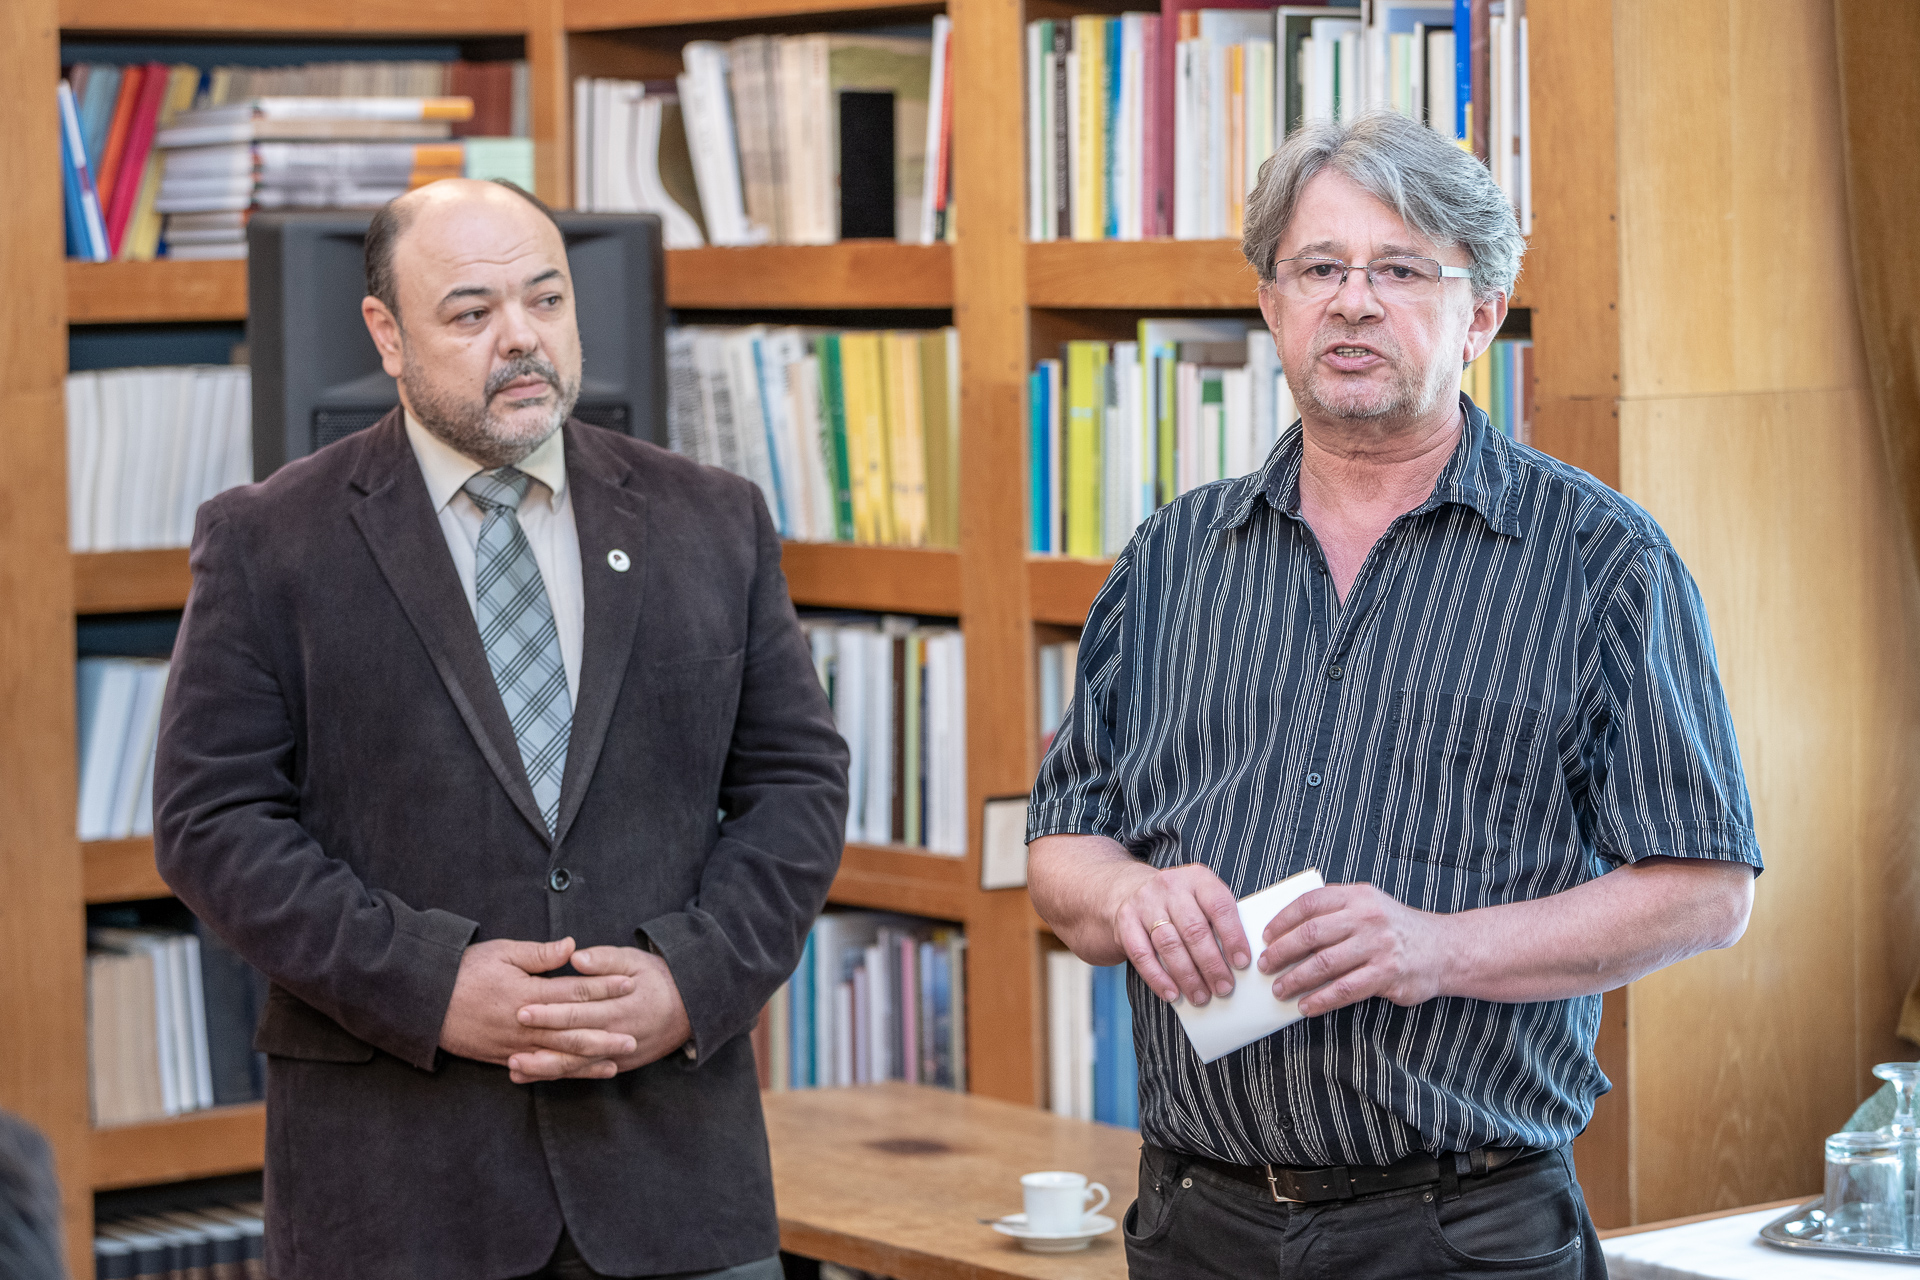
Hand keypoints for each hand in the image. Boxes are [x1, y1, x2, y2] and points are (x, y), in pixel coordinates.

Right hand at [438, 937, 638, 1074]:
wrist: (425, 1001)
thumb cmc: (464, 971)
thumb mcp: (502, 953)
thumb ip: (540, 954)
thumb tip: (573, 946)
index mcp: (528, 993)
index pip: (575, 992)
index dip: (604, 988)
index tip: (629, 984)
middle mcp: (525, 1024)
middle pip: (573, 1031)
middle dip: (606, 1034)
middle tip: (634, 1036)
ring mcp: (515, 1045)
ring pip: (560, 1056)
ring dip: (590, 1059)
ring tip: (618, 1059)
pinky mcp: (504, 1057)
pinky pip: (540, 1069)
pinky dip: (563, 1072)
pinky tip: (582, 1072)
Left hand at [508, 945, 692, 1083]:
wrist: (690, 1008)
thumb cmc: (658, 978)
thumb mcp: (635, 960)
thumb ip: (604, 959)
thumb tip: (576, 957)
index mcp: (620, 1006)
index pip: (579, 1011)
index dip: (550, 1012)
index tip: (522, 1009)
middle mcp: (618, 1035)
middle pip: (573, 1042)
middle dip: (540, 1043)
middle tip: (510, 1042)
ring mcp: (617, 1054)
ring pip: (576, 1065)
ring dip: (544, 1067)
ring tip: (514, 1066)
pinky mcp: (616, 1064)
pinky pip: (583, 1073)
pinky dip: (556, 1076)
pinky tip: (530, 1075)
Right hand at [1113, 862, 1250, 1005]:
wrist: (1130, 888)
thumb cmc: (1179, 902)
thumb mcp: (1201, 897)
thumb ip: (1219, 921)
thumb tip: (1238, 962)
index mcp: (1198, 879)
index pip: (1219, 906)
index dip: (1233, 936)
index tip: (1242, 963)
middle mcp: (1170, 887)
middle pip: (1194, 930)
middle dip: (1211, 964)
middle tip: (1223, 988)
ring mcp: (1145, 903)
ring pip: (1169, 944)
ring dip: (1187, 976)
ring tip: (1201, 996)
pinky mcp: (1125, 921)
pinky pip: (1142, 954)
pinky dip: (1158, 978)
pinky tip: (1172, 993)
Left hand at [1258, 883, 1453, 1014]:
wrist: (1445, 949)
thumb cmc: (1395, 929)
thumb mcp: (1369, 905)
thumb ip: (1336, 910)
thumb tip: (1286, 930)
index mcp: (1358, 896)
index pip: (1310, 903)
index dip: (1282, 920)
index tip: (1264, 936)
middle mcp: (1367, 917)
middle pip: (1311, 933)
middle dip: (1281, 952)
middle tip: (1264, 966)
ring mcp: (1378, 946)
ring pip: (1324, 964)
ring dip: (1295, 979)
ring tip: (1279, 990)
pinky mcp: (1387, 974)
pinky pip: (1344, 989)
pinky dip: (1321, 1000)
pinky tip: (1306, 1006)